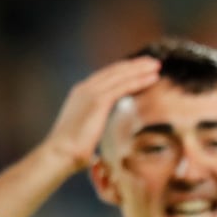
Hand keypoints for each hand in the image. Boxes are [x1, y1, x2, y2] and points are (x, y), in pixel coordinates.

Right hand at [38, 56, 163, 173]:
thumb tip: (97, 140)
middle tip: (153, 62)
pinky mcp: (98, 101)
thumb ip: (93, 127)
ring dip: (140, 69)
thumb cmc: (71, 150)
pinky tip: (153, 78)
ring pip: (121, 75)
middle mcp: (85, 89)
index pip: (106, 77)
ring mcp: (90, 93)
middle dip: (134, 65)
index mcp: (81, 94)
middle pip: (114, 71)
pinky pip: (123, 86)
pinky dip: (139, 80)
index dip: (123, 71)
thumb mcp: (84, 132)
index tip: (139, 68)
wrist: (59, 154)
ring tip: (157, 65)